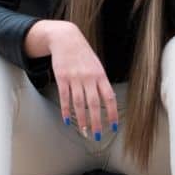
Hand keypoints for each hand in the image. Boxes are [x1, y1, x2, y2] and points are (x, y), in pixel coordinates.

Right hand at [47, 22, 118, 138]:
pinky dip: (66, 110)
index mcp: (100, 74)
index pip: (109, 97)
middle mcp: (88, 77)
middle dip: (96, 122)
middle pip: (94, 104)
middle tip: (97, 135)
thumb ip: (100, 81)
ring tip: (83, 131)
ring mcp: (74, 77)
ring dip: (81, 119)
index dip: (112, 113)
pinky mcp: (62, 78)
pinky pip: (64, 97)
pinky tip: (67, 119)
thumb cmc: (83, 53)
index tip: (113, 126)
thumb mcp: (96, 64)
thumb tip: (106, 101)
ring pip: (79, 103)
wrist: (66, 38)